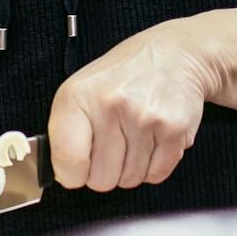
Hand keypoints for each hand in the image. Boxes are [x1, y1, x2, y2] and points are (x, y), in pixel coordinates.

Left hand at [49, 19, 218, 191]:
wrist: (172, 55)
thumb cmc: (121, 76)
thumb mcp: (80, 90)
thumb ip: (67, 131)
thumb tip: (63, 173)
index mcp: (77, 97)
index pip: (67, 160)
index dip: (71, 173)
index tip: (77, 167)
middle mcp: (109, 106)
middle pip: (101, 180)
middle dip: (106, 171)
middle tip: (112, 144)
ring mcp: (143, 119)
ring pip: (130, 180)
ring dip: (131, 167)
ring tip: (133, 135)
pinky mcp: (173, 130)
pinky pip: (156, 175)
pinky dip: (154, 165)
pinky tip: (152, 138)